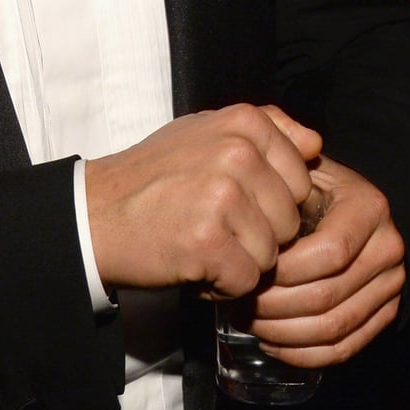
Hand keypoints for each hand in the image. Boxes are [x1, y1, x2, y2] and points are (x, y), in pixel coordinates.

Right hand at [85, 105, 319, 297]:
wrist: (93, 214)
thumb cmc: (153, 177)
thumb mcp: (207, 132)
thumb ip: (267, 129)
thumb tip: (317, 144)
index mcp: (244, 123)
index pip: (301, 180)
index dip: (271, 202)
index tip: (233, 202)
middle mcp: (237, 153)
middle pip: (289, 220)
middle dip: (257, 236)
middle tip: (213, 226)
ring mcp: (223, 196)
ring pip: (271, 254)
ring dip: (239, 262)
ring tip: (201, 243)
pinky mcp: (208, 242)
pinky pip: (246, 281)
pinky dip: (221, 286)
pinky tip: (193, 264)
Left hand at [242, 156, 404, 367]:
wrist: (345, 210)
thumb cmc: (309, 188)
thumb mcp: (298, 165)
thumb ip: (285, 150)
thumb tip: (273, 154)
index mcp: (371, 209)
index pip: (329, 253)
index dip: (283, 269)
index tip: (248, 266)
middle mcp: (390, 248)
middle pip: (328, 295)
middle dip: (274, 305)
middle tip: (236, 301)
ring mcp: (391, 285)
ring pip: (334, 327)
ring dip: (282, 332)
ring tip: (247, 319)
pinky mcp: (385, 314)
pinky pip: (344, 348)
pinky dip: (302, 354)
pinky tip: (270, 341)